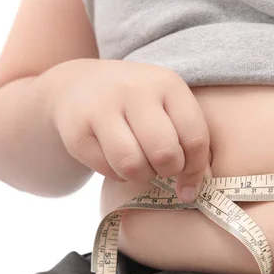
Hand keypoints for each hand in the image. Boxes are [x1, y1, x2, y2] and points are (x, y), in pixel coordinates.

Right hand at [47, 58, 211, 201]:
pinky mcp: (77, 132)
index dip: (196, 168)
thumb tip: (193, 191)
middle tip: (162, 167)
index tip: (188, 177)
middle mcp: (134, 91)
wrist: (79, 86)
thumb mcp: (167, 105)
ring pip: (132, 166)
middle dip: (168, 171)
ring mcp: (102, 109)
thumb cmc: (136, 103)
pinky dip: (117, 174)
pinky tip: (116, 160)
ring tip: (140, 165)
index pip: (194, 137)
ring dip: (141, 175)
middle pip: (164, 154)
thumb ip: (188, 139)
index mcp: (167, 83)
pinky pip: (108, 171)